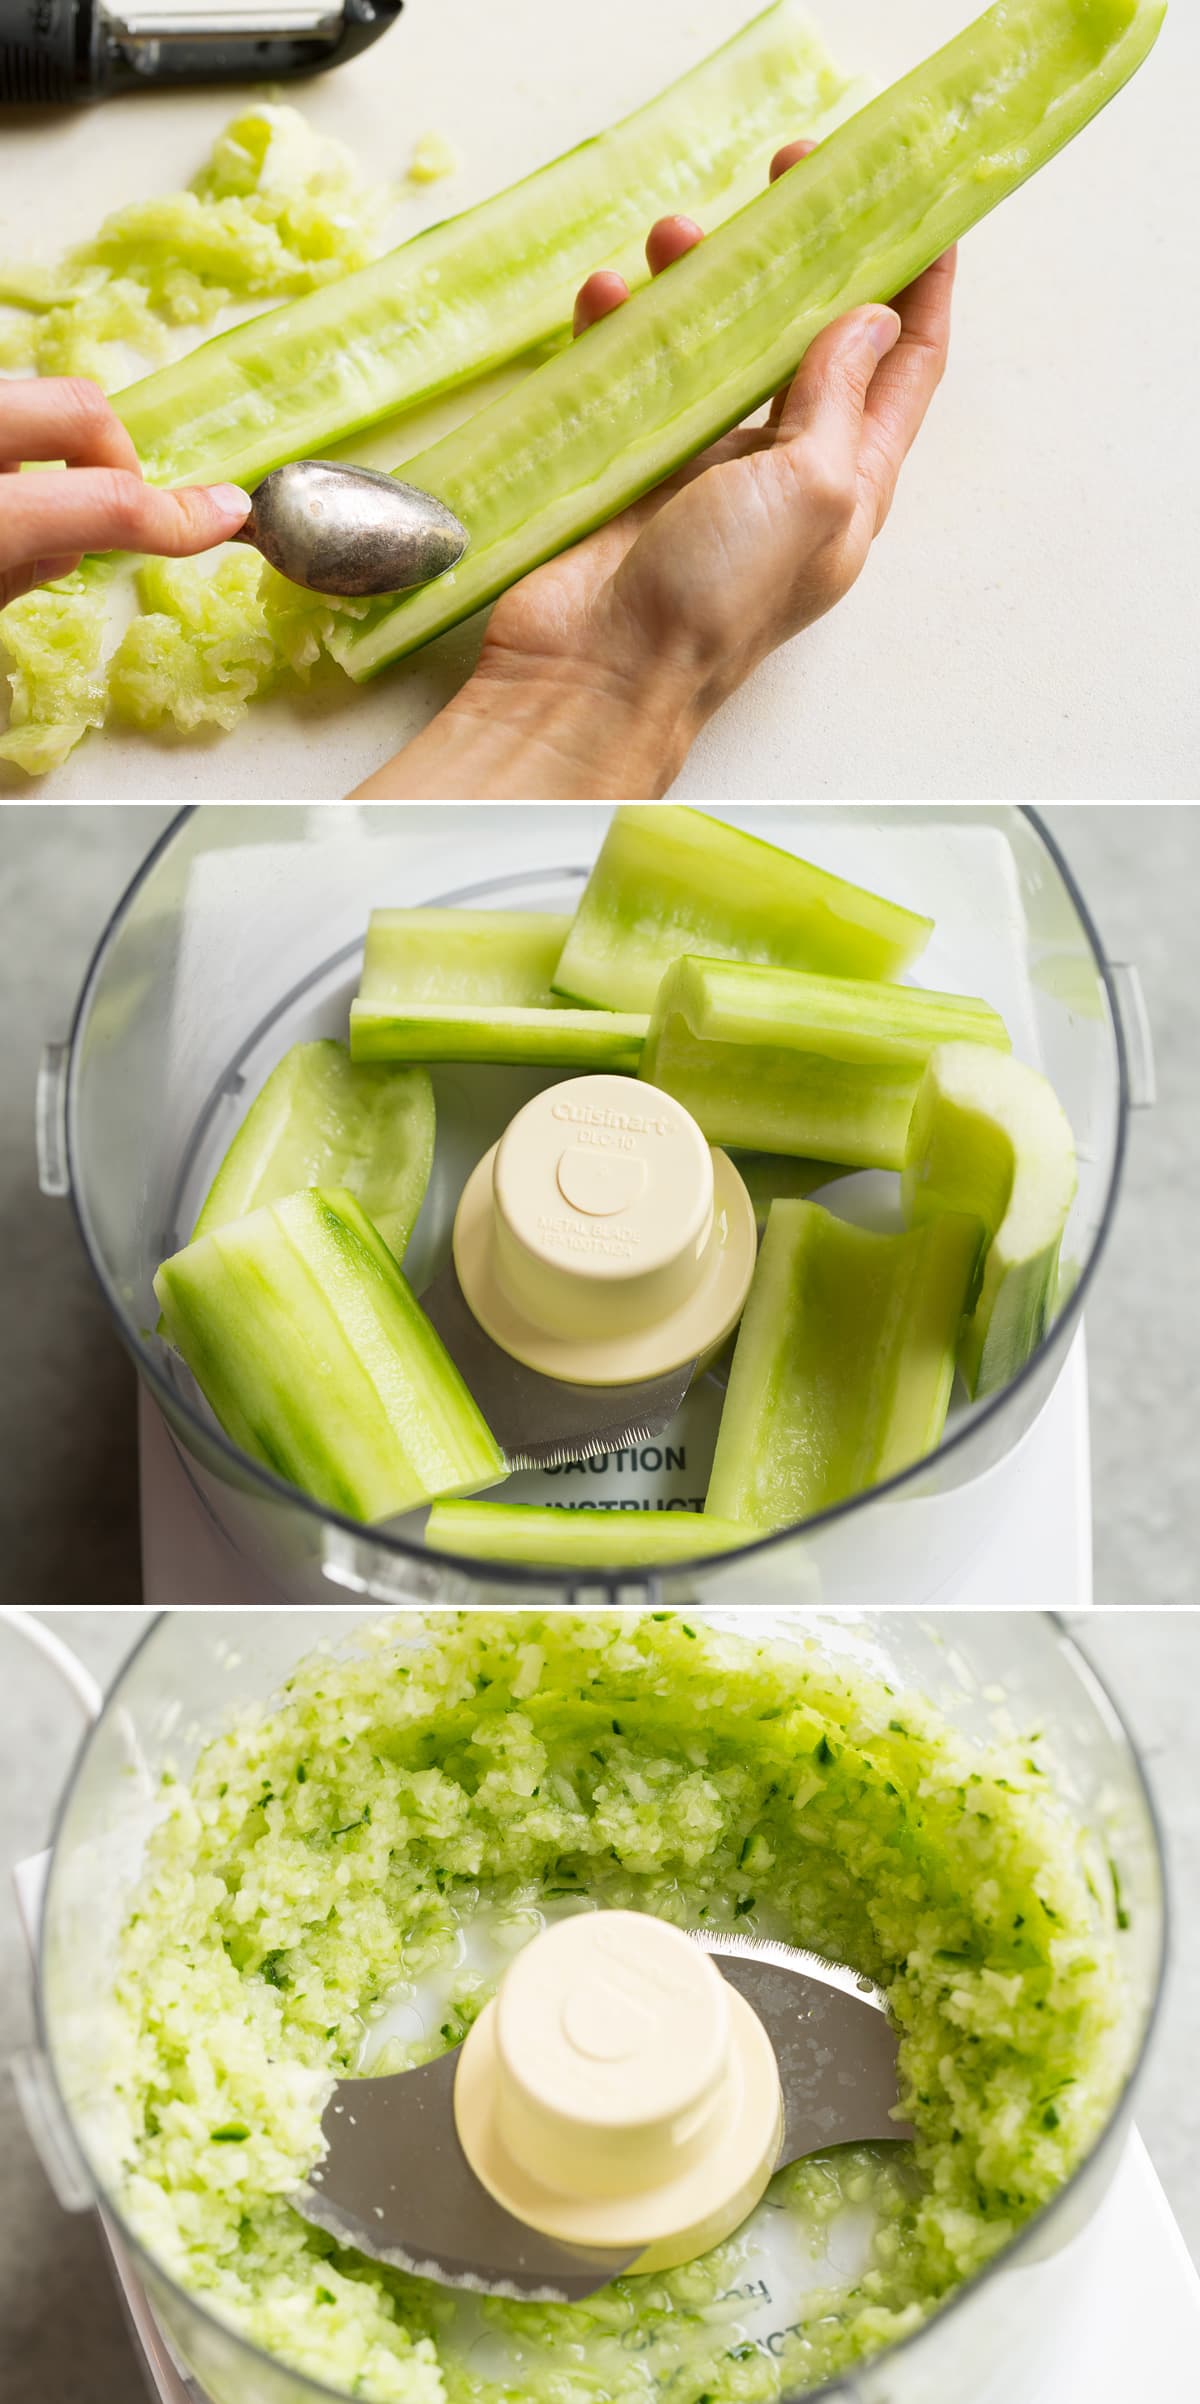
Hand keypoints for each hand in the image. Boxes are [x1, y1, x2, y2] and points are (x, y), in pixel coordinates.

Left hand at [0, 378, 250, 609]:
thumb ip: (20, 571)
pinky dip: (11, 440)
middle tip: (105, 508)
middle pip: (80, 408)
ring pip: (32, 397)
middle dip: (116, 456)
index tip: (224, 516)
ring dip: (53, 447)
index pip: (110, 504)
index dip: (178, 517)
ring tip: (29, 501)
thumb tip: (67, 546)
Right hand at [359, 141, 954, 799]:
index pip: (906, 369)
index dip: (924, 289)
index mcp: (849, 484)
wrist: (595, 674)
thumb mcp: (809, 489)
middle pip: (809, 337)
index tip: (926, 210)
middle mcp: (784, 471)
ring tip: (669, 235)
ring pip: (716, 343)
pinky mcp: (634, 469)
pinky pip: (636, 375)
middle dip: (801, 254)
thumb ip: (838, 398)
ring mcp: (706, 469)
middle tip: (784, 178)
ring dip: (699, 280)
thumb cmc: (713, 602)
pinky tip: (603, 299)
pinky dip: (622, 330)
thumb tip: (870, 319)